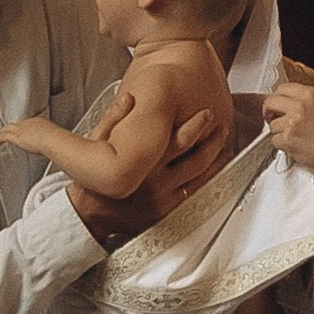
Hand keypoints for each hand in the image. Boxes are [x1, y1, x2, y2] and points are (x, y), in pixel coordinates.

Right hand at [67, 104, 227, 241]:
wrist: (89, 215)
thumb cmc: (93, 178)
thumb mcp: (97, 143)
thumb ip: (112, 119)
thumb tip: (128, 98)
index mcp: (143, 161)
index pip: (180, 139)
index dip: (198, 125)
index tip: (207, 114)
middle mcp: (157, 180)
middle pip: (197, 157)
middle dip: (213, 140)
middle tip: (221, 127)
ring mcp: (163, 198)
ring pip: (200, 176)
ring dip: (215, 159)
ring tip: (223, 145)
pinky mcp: (166, 210)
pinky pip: (193, 194)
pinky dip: (207, 180)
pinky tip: (213, 169)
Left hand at [262, 76, 313, 172]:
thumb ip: (303, 101)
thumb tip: (283, 103)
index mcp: (309, 94)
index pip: (282, 88)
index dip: (277, 97)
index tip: (276, 103)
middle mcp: (299, 105)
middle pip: (270, 102)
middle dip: (269, 111)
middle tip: (273, 117)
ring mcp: (291, 123)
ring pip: (272, 125)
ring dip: (279, 131)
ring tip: (294, 135)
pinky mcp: (287, 139)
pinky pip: (274, 140)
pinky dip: (282, 144)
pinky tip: (295, 144)